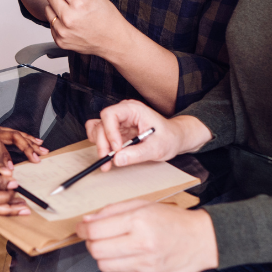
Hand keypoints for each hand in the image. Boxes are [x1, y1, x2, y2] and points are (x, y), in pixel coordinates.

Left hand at [44, 0, 131, 56]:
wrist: (113, 41)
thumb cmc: (107, 18)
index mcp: (79, 3)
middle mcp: (69, 17)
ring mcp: (63, 30)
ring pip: (47, 9)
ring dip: (54, 5)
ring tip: (69, 9)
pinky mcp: (60, 40)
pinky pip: (51, 24)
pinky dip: (57, 20)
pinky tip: (70, 21)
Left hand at [76, 200, 218, 271]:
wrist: (201, 240)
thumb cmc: (172, 219)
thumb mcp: (143, 205)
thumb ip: (113, 211)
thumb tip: (87, 221)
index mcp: (139, 221)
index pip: (96, 231)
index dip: (82, 230)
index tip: (81, 228)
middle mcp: (141, 243)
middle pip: (96, 250)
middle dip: (90, 242)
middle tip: (94, 236)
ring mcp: (145, 263)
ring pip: (104, 265)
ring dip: (102, 254)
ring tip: (110, 245)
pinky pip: (120, 271)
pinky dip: (118, 262)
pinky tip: (127, 253)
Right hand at [85, 99, 208, 166]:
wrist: (174, 139)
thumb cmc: (169, 138)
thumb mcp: (157, 148)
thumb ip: (137, 154)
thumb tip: (117, 159)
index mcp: (134, 110)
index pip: (110, 114)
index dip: (110, 132)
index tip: (116, 149)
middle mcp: (123, 112)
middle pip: (101, 124)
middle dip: (103, 144)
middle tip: (108, 161)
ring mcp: (119, 121)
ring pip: (97, 129)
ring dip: (100, 145)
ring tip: (109, 160)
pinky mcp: (116, 130)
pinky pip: (100, 134)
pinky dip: (101, 145)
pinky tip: (109, 155)